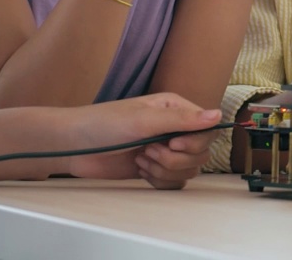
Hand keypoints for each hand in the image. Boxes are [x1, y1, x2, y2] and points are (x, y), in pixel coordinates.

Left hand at [64, 92, 221, 189]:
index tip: (172, 144)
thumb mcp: (143, 120)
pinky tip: (142, 172)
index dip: (194, 143)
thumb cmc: (103, 125)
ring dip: (164, 170)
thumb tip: (218, 115)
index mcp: (176, 109)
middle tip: (149, 151)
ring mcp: (166, 150)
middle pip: (201, 153)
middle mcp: (175, 128)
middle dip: (175, 159)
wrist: (73, 147)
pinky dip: (160, 181)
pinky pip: (175, 182)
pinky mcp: (155, 168)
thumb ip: (181, 119)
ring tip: (141, 159)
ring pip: (189, 170)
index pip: (208, 130)